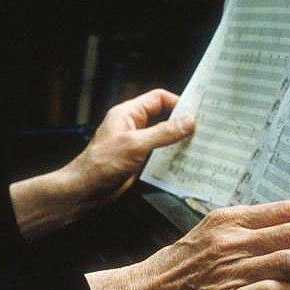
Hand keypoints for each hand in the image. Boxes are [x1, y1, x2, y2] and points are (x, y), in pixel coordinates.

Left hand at [65, 89, 194, 209]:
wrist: (85, 190)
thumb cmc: (101, 164)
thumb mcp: (135, 145)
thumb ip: (163, 133)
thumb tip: (188, 121)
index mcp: (128, 114)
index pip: (158, 99)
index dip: (177, 103)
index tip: (197, 112)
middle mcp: (133, 126)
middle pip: (163, 117)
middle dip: (182, 122)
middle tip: (204, 130)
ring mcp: (136, 143)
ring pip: (163, 136)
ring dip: (179, 141)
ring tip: (200, 146)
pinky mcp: (138, 160)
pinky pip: (159, 153)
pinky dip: (172, 156)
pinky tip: (185, 162)